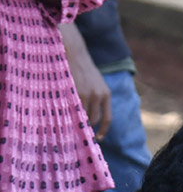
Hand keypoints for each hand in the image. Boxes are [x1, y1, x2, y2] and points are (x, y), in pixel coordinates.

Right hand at [61, 22, 110, 139]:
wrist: (76, 54)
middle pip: (94, 119)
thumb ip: (97, 98)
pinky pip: (74, 108)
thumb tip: (91, 117)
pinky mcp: (77, 91)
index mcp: (106, 95)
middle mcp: (100, 96)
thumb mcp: (96, 84)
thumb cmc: (84, 70)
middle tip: (79, 129)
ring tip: (71, 120)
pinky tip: (66, 113)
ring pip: (84, 114)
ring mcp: (88, 94)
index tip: (99, 138)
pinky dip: (71, 112)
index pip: (108, 118)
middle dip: (88, 125)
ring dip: (78, 119)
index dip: (103, 130)